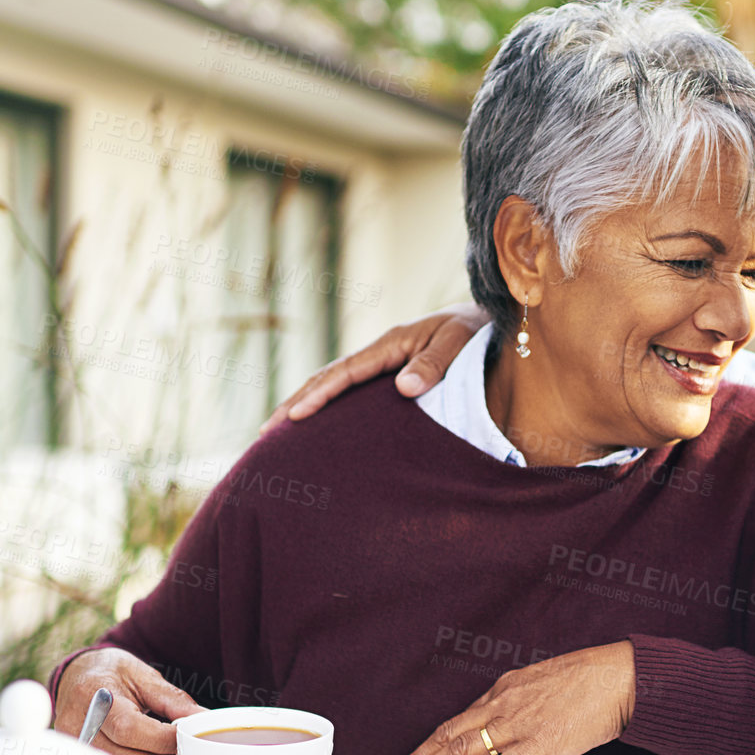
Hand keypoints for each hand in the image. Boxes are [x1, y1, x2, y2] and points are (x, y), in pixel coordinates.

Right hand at [50, 647, 204, 754]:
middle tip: (187, 753)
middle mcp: (79, 725)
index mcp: (96, 696)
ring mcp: (76, 746)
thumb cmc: (112, 673)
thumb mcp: (144, 675)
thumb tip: (202, 720)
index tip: (188, 738)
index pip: (130, 729)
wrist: (77, 676)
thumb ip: (173, 700)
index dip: (164, 739)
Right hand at [261, 303, 488, 431]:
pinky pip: (350, 391)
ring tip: (277, 434)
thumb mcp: (458, 342)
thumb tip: (403, 389)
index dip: (318, 395)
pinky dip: (328, 406)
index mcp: (390, 345)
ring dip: (305, 405)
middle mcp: (379, 354)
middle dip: (295, 403)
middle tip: (265, 433)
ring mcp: (381, 365)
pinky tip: (319, 427)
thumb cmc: (475, 331)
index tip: (294, 417)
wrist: (489, 320)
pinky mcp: (388, 375)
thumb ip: (434, 363)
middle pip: (326, 378)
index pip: (344, 373)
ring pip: (333, 385)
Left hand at [390, 641, 636, 754]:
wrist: (617, 678)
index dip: (434, 743)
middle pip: (448, 734)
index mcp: (504, 690)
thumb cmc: (589, 682)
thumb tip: (521, 753)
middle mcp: (502, 705)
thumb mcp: (545, 690)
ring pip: (461, 750)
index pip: (459, 720)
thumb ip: (527, 719)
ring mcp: (517, 724)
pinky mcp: (538, 743)